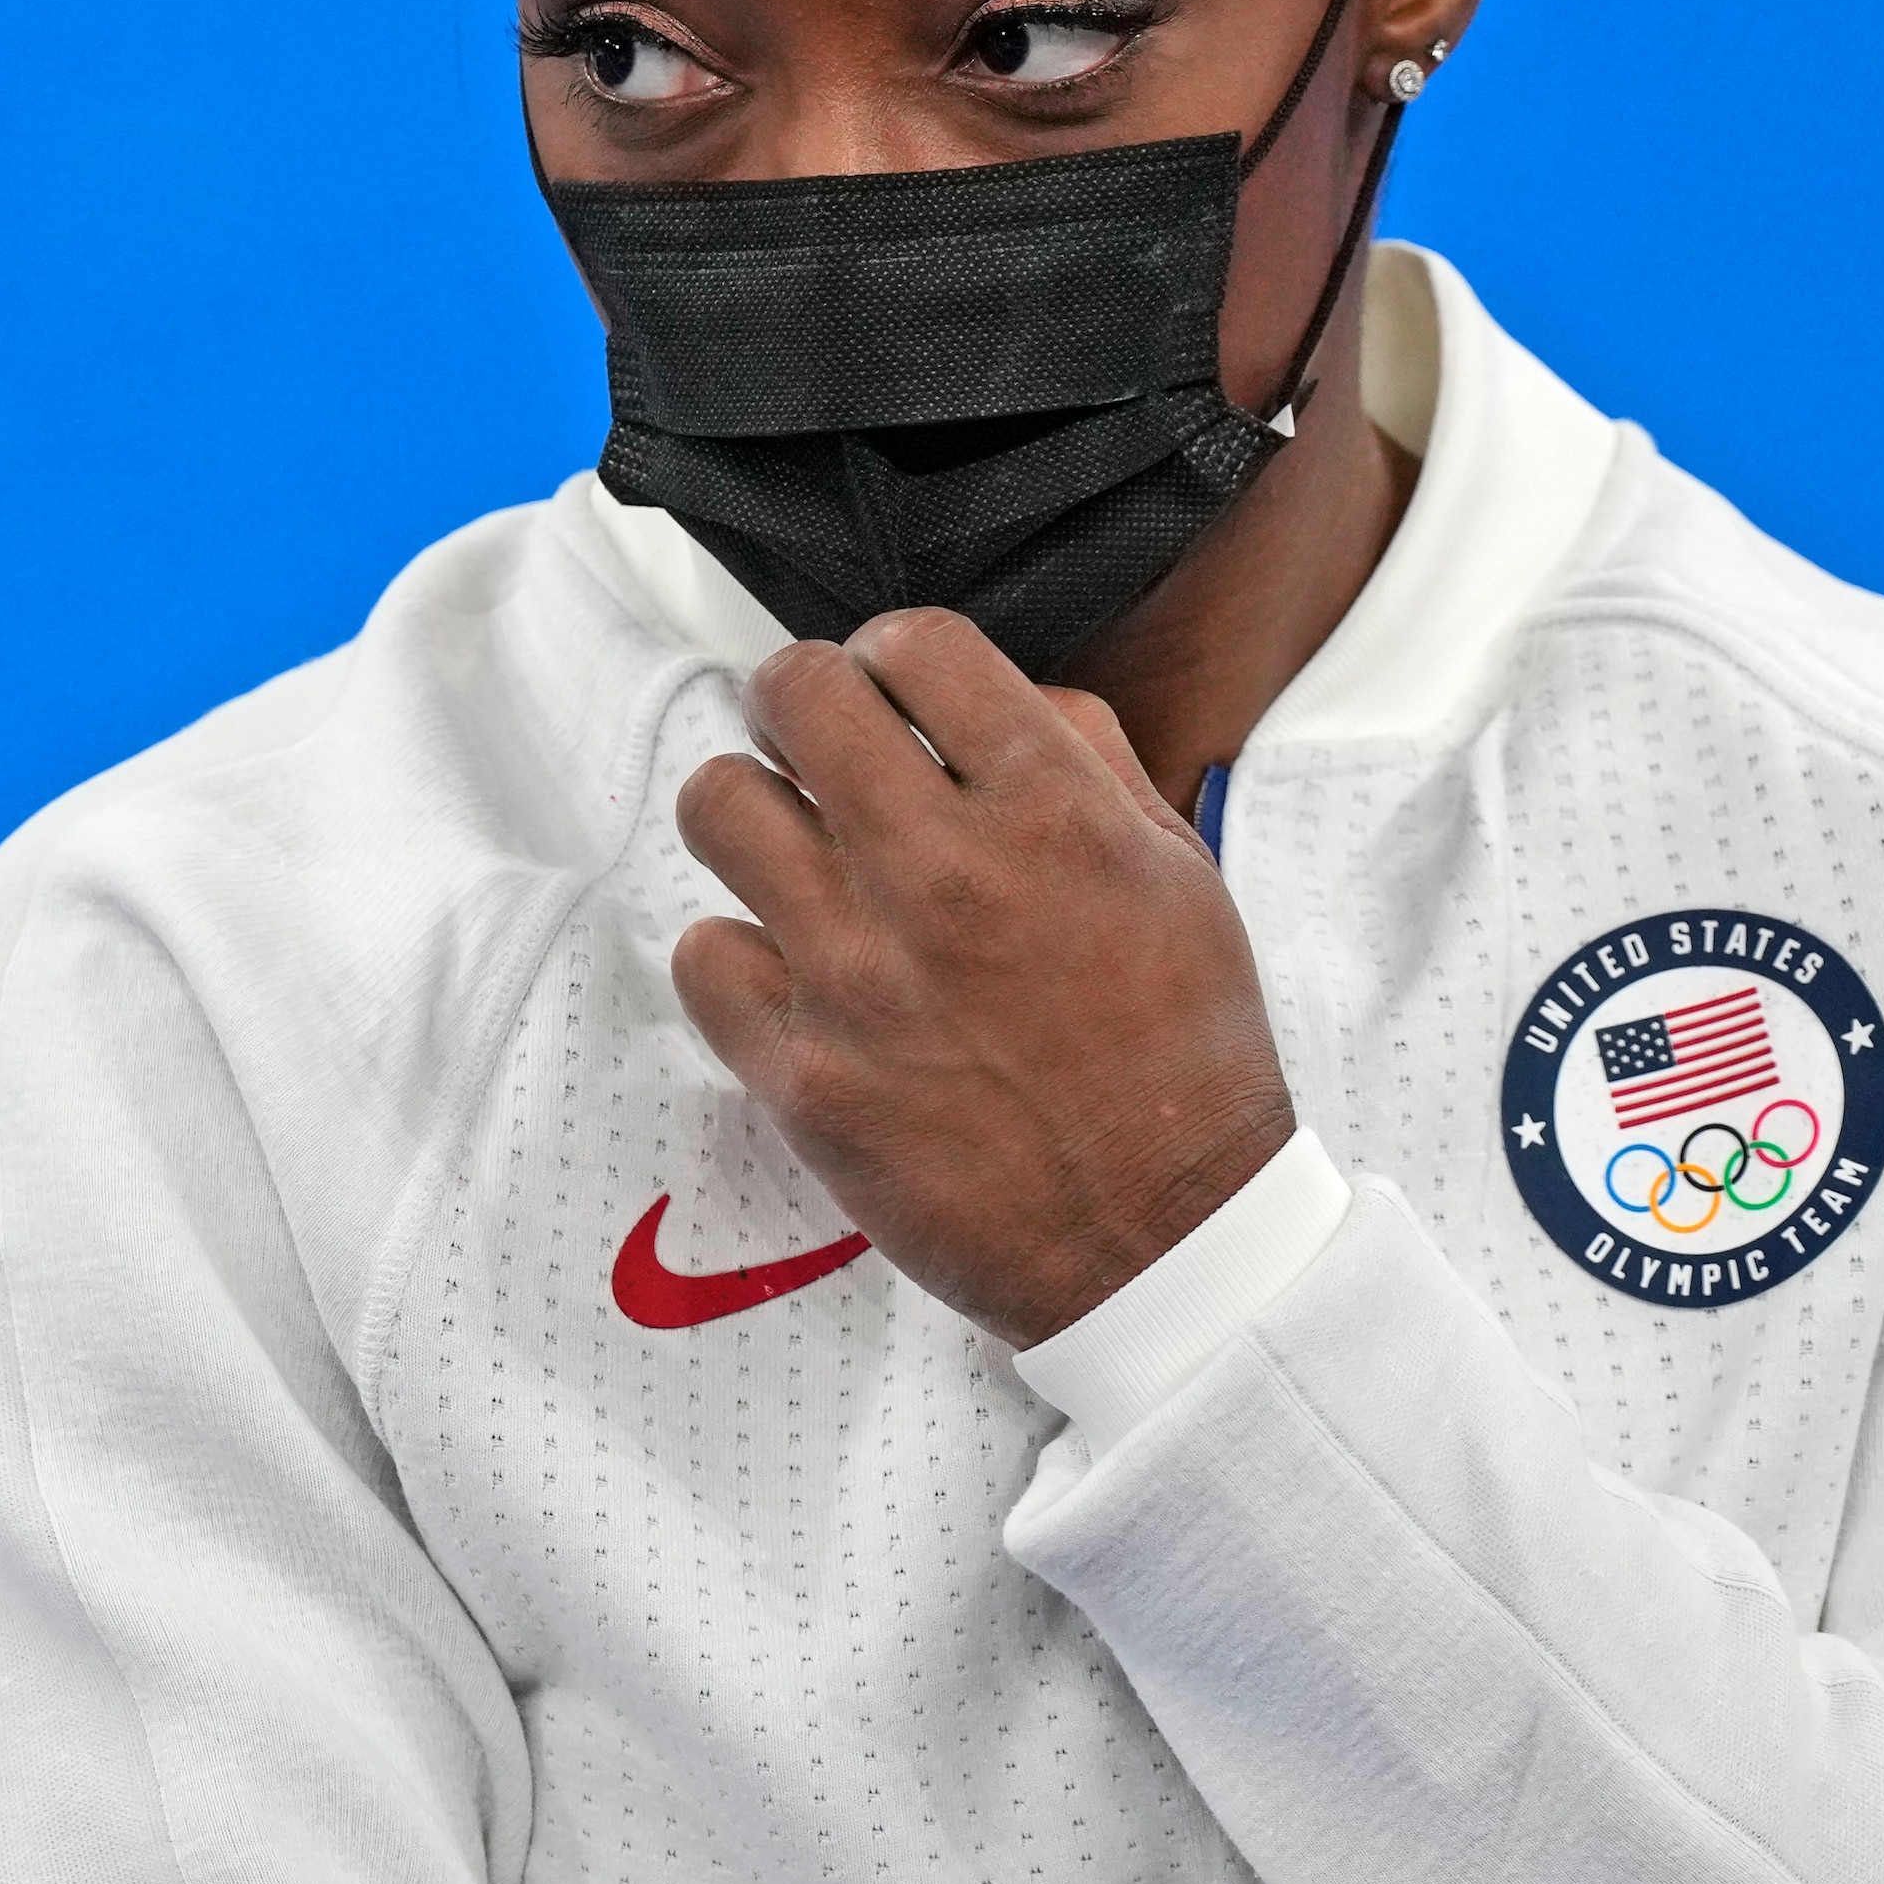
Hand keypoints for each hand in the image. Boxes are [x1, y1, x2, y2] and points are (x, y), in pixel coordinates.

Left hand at [670, 609, 1299, 1349]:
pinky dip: (739, 954)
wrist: (1162, 1240)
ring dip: (752, 813)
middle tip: (812, 743)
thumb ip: (1089, 758)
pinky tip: (792, 973)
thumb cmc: (1180, 1055)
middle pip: (793, 693)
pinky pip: (703, 951)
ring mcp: (858, 973)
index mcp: (1050, 812)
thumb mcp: (1180, 874)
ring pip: (718, 805)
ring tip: (791, 851)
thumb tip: (1001, 695)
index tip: (893, 693)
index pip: (916, 642)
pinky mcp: (801, 1072)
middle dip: (797, 701)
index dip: (894, 655)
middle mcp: (943, 873)